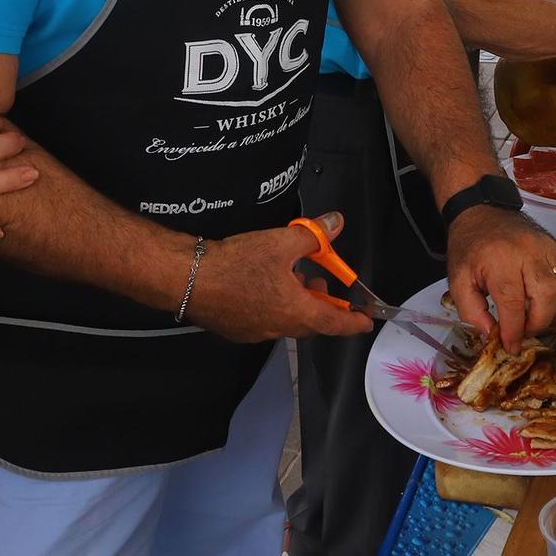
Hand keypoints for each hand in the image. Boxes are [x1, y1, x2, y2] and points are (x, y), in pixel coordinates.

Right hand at [183, 212, 375, 342]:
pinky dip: (275, 306)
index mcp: (295, 312)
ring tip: (293, 278)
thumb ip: (312, 235)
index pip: (334, 323)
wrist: (189, 279)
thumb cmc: (238, 262)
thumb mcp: (280, 241)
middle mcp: (278, 328)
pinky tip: (264, 284)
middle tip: (321, 285)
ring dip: (297, 304)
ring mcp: (256, 332)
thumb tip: (336, 223)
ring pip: (287, 322)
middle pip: (310, 324)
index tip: (366, 322)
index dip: (353, 322)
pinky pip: (266, 321)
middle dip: (321, 306)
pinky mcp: (237, 330)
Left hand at [445, 204, 555, 349]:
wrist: (483, 213)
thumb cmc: (470, 247)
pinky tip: (547, 297)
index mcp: (499, 260)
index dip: (514, 330)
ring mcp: (547, 247)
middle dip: (537, 322)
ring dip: (551, 309)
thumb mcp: (457, 280)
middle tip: (523, 330)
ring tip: (533, 313)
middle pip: (545, 295)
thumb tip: (492, 333)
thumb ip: (471, 311)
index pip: (512, 302)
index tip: (510, 346)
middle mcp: (528, 252)